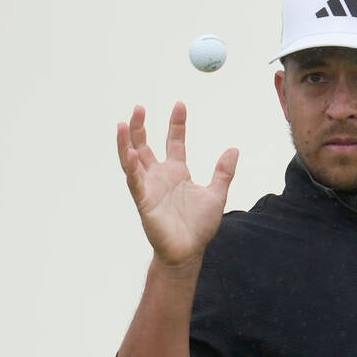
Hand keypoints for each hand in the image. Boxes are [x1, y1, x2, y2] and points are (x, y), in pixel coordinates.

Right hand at [116, 102, 238, 266]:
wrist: (189, 251)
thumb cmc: (199, 226)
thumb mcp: (216, 194)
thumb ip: (223, 172)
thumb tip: (233, 149)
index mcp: (177, 172)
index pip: (174, 141)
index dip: (177, 124)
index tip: (180, 104)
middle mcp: (160, 176)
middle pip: (145, 145)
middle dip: (140, 127)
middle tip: (140, 107)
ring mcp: (150, 188)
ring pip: (132, 160)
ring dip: (127, 142)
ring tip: (123, 124)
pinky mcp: (144, 202)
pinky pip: (134, 182)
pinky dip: (131, 167)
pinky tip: (129, 152)